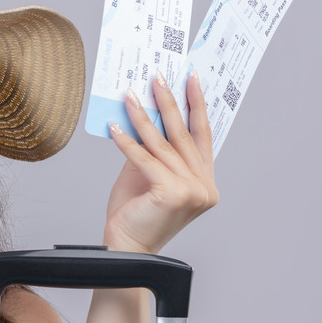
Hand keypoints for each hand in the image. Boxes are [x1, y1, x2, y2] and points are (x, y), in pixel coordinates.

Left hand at [103, 72, 217, 254]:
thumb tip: (146, 112)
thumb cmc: (135, 213)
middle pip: (184, 135)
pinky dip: (127, 141)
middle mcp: (204, 186)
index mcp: (205, 181)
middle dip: (169, 102)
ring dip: (143, 116)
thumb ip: (154, 149)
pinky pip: (145, 159)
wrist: (125, 246)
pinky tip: (116, 125)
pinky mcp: (171, 194)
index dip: (197, 105)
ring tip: (130, 95)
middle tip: (159, 76)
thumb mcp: (149, 174)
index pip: (203, 136)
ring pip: (163, 144)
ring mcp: (192, 192)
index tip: (191, 79)